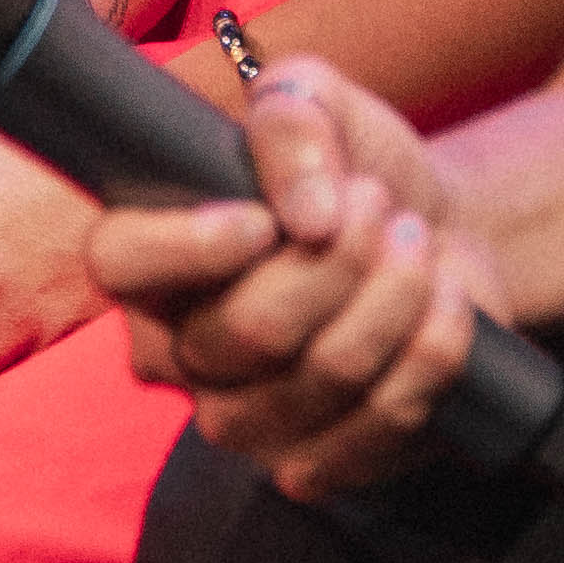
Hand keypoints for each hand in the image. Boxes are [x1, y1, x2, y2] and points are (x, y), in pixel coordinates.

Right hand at [88, 58, 497, 499]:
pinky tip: (444, 302)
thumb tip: (308, 215)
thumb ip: (293, 118)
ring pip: (327, 374)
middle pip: (251, 327)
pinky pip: (381, 422)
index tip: (262, 219)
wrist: (434, 230)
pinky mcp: (320, 462)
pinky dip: (432, 352)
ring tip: (417, 240)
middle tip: (379, 203)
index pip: (120, 262)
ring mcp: (247, 420)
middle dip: (343, 254)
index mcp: (152, 260)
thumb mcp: (319, 100)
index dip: (187, 246)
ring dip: (396, 294)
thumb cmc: (351, 167)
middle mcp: (181, 353)